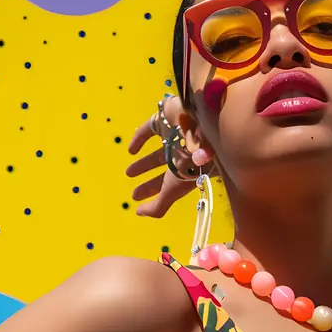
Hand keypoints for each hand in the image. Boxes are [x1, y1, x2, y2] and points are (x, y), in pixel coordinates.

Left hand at [126, 95, 211, 217]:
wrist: (203, 125)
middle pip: (165, 171)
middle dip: (150, 183)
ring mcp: (176, 136)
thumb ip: (159, 205)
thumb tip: (140, 214)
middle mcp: (184, 154)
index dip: (155, 194)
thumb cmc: (191, 160)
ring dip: (144, 164)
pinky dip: (139, 139)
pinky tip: (130, 150)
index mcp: (189, 171)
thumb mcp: (175, 189)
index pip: (170, 186)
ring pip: (158, 152)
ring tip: (128, 173)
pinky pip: (149, 128)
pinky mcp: (167, 118)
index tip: (138, 201)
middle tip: (134, 194)